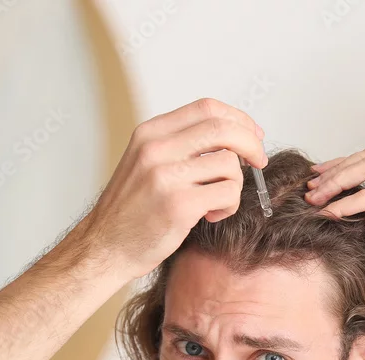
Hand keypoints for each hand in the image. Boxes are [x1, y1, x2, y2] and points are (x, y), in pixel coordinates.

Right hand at [75, 98, 267, 280]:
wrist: (105, 247)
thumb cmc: (132, 210)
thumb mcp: (147, 163)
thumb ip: (181, 145)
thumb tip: (232, 136)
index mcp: (150, 133)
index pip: (207, 108)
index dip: (238, 119)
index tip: (253, 134)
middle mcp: (156, 148)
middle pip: (223, 129)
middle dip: (251, 144)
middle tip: (259, 161)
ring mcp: (166, 176)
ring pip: (229, 164)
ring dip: (235, 184)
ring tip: (217, 202)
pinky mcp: (179, 205)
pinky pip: (227, 193)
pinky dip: (228, 206)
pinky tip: (210, 215)